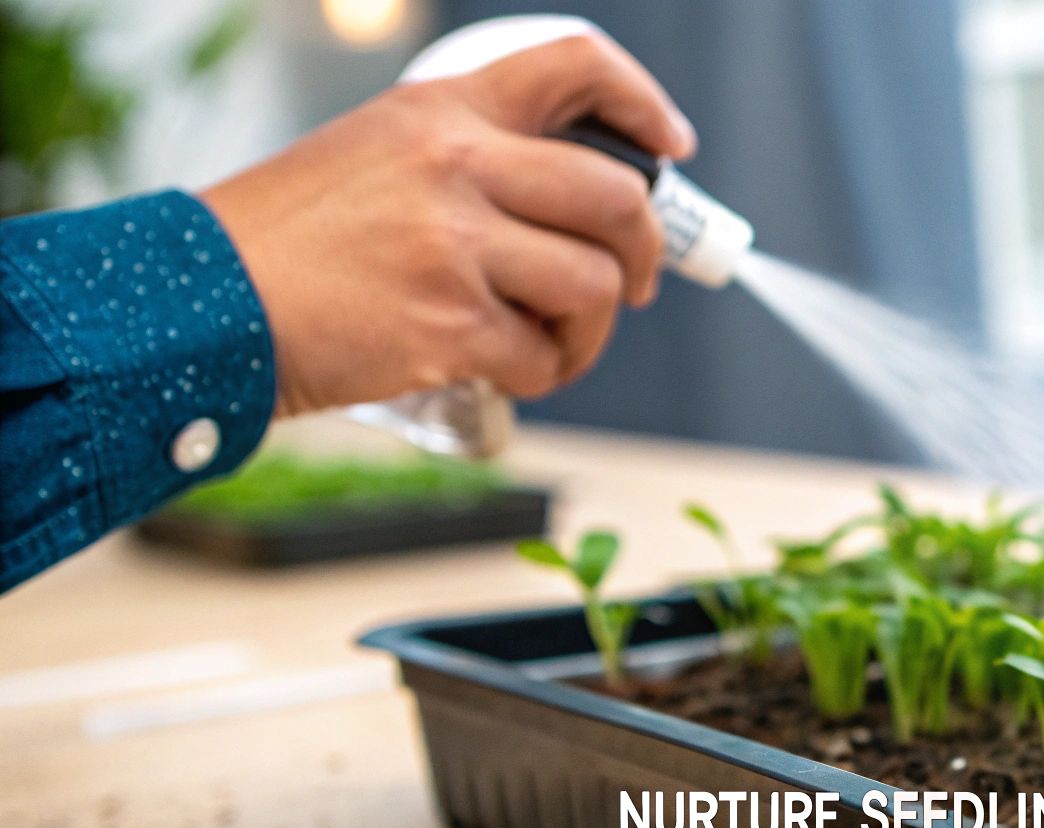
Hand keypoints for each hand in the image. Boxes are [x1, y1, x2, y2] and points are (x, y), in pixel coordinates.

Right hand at [201, 32, 695, 416]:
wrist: (201, 305)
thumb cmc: (287, 240)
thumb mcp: (376, 155)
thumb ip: (472, 164)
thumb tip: (581, 210)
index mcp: (441, 111)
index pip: (572, 67)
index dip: (642, 103)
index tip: (672, 147)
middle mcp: (456, 165)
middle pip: (617, 198)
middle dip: (644, 251)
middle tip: (632, 282)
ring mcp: (457, 247)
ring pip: (594, 286)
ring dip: (588, 328)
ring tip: (548, 341)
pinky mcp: (451, 327)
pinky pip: (545, 357)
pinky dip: (538, 374)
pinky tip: (500, 368)